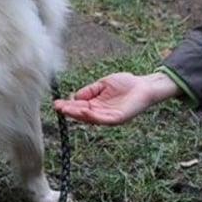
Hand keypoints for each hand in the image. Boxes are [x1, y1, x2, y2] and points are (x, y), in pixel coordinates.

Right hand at [53, 72, 180, 125]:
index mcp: (97, 104)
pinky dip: (92, 116)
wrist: (144, 85)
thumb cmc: (126, 83)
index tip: (57, 102)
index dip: (68, 105)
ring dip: (77, 114)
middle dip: (69, 110)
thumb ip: (89, 90)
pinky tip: (83, 111)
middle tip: (57, 107)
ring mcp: (109, 117)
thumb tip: (74, 96)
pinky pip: (102, 119)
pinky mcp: (117, 118)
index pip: (79, 106)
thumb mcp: (102, 84)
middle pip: (82, 114)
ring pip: (90, 118)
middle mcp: (101, 112)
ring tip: (66, 110)